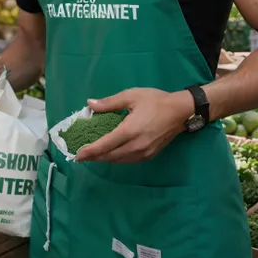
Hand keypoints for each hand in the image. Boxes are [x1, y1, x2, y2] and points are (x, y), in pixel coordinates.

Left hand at [75, 88, 194, 163]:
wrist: (180, 111)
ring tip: (94, 155)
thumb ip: (110, 102)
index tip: (77, 155)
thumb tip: (90, 104)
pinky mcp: (150, 155)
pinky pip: (128, 161)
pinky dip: (117, 158)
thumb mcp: (131, 96)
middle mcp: (136, 146)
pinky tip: (112, 153)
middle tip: (81, 156)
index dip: (89, 151)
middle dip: (94, 157)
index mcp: (129, 131)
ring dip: (105, 159)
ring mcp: (144, 153)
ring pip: (119, 160)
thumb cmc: (155, 101)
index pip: (104, 145)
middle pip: (110, 156)